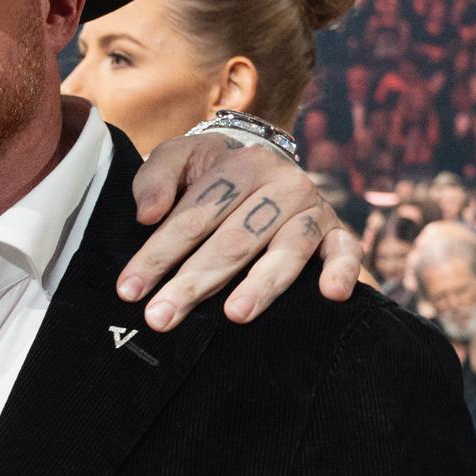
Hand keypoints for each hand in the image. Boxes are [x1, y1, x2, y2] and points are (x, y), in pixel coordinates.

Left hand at [123, 136, 361, 329]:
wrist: (263, 161)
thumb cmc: (212, 170)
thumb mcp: (179, 157)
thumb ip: (155, 178)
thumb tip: (147, 214)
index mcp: (241, 165)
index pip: (194, 216)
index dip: (158, 254)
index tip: (129, 290)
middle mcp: (282, 184)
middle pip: (234, 240)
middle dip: (194, 282)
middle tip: (161, 317)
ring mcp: (312, 209)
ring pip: (286, 251)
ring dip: (261, 285)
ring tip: (235, 315)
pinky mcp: (336, 232)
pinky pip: (346, 252)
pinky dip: (343, 271)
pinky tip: (331, 295)